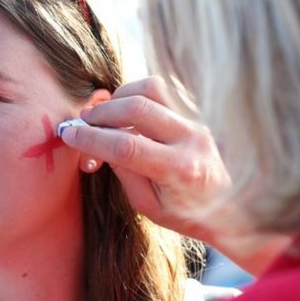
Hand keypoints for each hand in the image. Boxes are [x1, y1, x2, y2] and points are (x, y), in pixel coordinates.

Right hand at [61, 76, 230, 242]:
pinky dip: (138, 93)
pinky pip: (163, 88)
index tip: (68, 135)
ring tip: (108, 113)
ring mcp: (197, 120)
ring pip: (152, 88)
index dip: (91, 139)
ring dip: (120, 95)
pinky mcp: (196, 110)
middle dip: (102, 112)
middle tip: (84, 121)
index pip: (126, 147)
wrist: (231, 205)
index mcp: (179, 170)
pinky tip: (128, 109)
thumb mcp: (148, 206)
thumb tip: (99, 142)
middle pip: (137, 109)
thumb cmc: (186, 212)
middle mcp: (191, 139)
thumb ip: (124, 172)